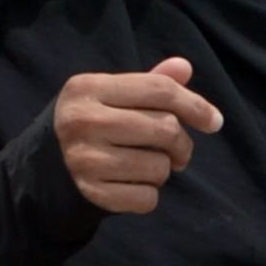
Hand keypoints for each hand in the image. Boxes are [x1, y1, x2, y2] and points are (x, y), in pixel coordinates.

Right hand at [54, 57, 221, 214]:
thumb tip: (184, 67)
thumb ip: (151, 83)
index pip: (160, 90)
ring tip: (146, 165)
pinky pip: (147, 198)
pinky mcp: (90, 193)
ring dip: (164, 170)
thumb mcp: (115, 96)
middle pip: (166, 129)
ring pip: (160, 167)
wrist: (50, 164)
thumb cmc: (97, 122)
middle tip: (177, 151)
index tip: (215, 122)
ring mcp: (83, 158)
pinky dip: (149, 194)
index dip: (196, 106)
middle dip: (182, 144)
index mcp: (88, 87)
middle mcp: (82, 120)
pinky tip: (133, 184)